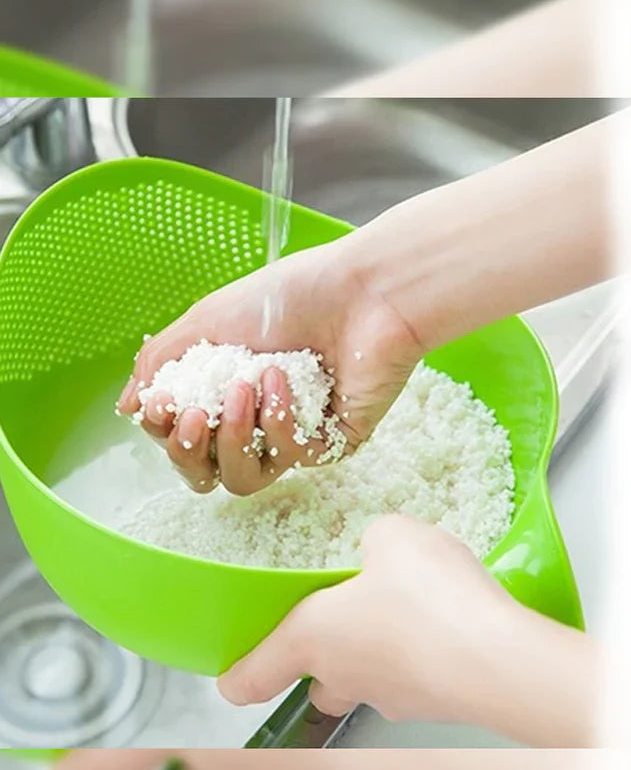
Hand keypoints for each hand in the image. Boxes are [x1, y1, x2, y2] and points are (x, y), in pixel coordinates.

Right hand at [117, 238, 423, 495]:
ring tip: (246, 384)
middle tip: (196, 412)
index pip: (184, 437)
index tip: (161, 403)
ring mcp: (296, 436)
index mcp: (228, 391)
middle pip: (208, 472)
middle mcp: (259, 420)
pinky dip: (278, 419)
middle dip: (190, 448)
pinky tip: (284, 379)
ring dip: (233, 435)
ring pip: (245, 478)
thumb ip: (163, 363)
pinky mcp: (333, 443)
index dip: (165, 431)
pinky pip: (290, 459)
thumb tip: (128, 407)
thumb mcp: (210, 321)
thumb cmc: (292, 295)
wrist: (362, 291)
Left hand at [217, 514, 518, 722]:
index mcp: (312, 637)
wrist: (496, 658)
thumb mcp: (393, 536)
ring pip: (369, 680)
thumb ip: (374, 540)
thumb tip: (380, 549)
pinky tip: (451, 623)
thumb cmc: (429, 599)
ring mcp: (390, 699)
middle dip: (327, 653)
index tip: (233, 671)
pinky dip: (426, 655)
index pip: (251, 678)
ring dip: (381, 651)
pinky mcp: (434, 705)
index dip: (238, 674)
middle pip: (317, 681)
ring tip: (414, 609)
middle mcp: (343, 677)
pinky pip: (417, 679)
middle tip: (351, 614)